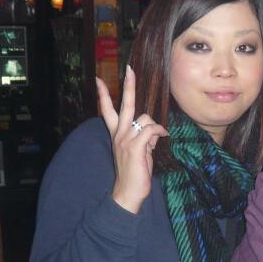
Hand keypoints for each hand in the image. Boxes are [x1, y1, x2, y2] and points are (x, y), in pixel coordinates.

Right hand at [96, 66, 167, 213]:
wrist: (127, 192)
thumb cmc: (135, 173)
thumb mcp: (140, 152)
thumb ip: (145, 138)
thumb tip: (154, 128)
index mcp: (116, 134)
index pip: (107, 110)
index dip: (103, 94)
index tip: (98, 79)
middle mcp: (118, 134)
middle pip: (123, 104)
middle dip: (128, 86)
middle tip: (130, 69)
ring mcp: (125, 140)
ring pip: (144, 118)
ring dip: (155, 127)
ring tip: (158, 139)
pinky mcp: (135, 147)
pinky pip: (151, 130)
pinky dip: (160, 131)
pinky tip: (164, 136)